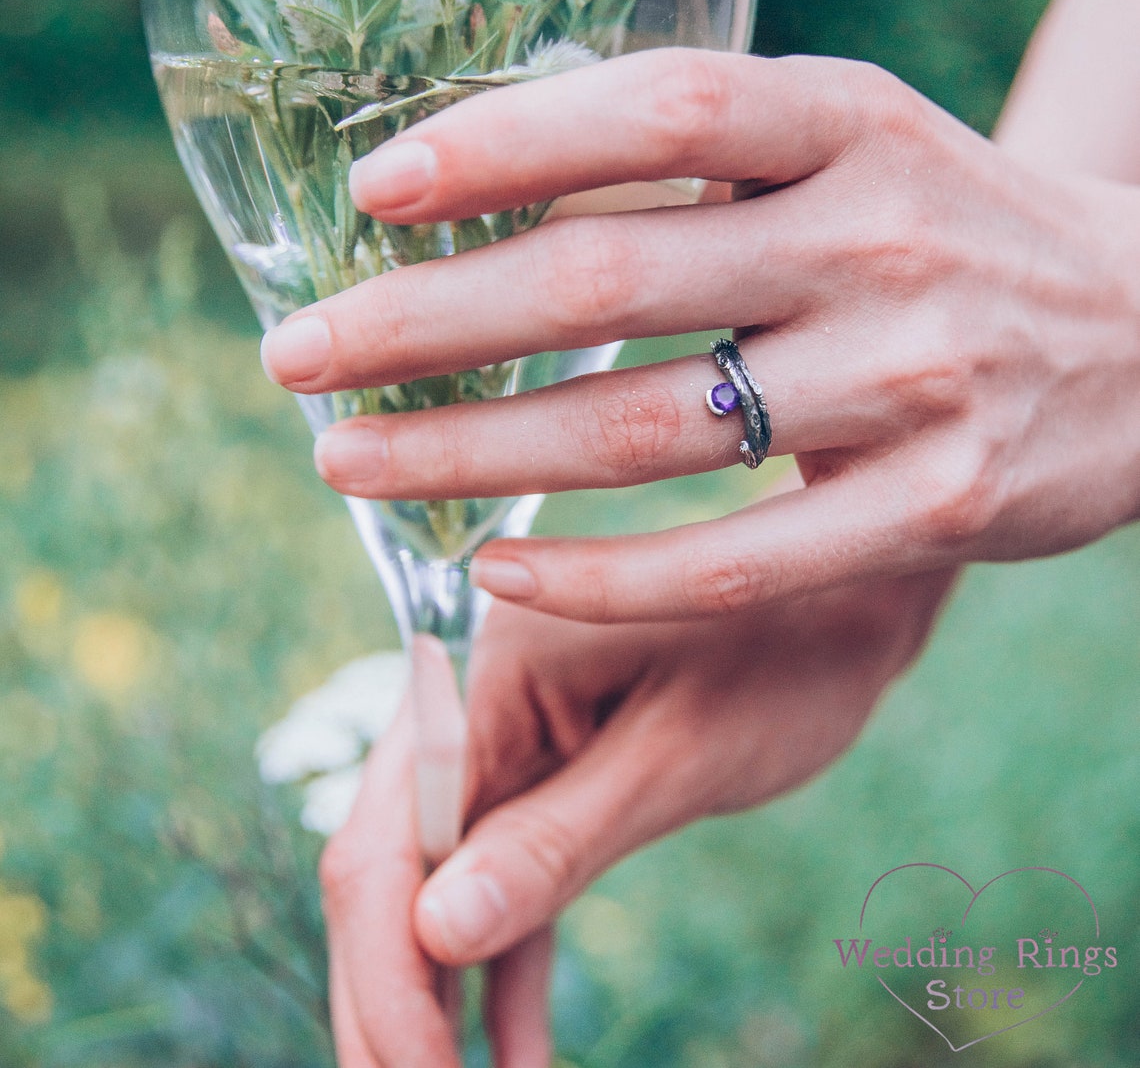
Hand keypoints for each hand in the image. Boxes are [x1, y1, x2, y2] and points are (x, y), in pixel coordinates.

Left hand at [261, 50, 1139, 623]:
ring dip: (471, 454)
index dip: (500, 139)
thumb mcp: (850, 146)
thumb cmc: (947, 227)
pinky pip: (732, 559)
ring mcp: (911, 379)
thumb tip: (486, 171)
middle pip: (611, 277)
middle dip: (426, 321)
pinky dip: (601, 575)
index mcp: (849, 121)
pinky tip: (495, 574)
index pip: (654, 106)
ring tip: (346, 462)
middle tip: (294, 356)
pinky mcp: (933, 507)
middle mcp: (879, 237)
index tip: (370, 188)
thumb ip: (699, 153)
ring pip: (647, 431)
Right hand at [320, 560, 955, 1061]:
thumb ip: (560, 838)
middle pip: (394, 869)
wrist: (851, 592)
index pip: (388, 836)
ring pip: (440, 884)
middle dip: (396, 999)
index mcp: (486, 671)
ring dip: (439, 996)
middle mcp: (476, 702)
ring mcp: (511, 741)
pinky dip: (509, 966)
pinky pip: (508, 879)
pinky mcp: (555, 776)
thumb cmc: (789, 647)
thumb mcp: (679, 755)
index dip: (387, 972)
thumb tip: (436, 935)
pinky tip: (516, 1055)